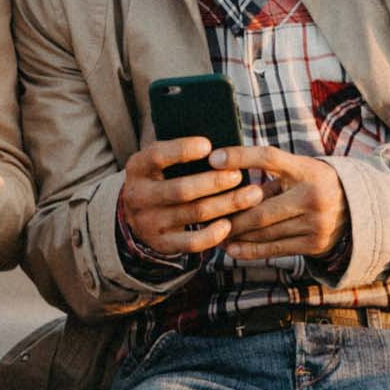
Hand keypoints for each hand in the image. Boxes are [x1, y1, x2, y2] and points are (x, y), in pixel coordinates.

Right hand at [118, 137, 266, 257]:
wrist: (137, 214)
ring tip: (252, 195)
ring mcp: (150, 223)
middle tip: (239, 175)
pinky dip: (214, 234)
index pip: (158, 156)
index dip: (182, 150)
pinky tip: (230, 223)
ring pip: (194, 214)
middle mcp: (139, 196)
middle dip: (214, 182)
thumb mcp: (160, 160)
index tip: (209, 145)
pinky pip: (192, 243)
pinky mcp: (163, 244)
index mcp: (138, 168)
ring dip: (226, 204)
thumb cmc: (161, 177)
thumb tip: (218, 146)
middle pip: (181, 190)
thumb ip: (180, 152)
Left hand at [211, 145, 348, 262]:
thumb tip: (221, 171)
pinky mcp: (314, 244)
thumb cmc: (314, 183)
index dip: (240, 157)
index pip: (269, 157)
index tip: (213, 159)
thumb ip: (268, 174)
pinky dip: (250, 250)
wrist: (357, 209)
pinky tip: (231, 249)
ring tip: (213, 233)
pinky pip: (275, 249)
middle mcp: (313, 196)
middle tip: (203, 215)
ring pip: (265, 232)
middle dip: (230, 215)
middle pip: (260, 208)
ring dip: (236, 234)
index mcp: (307, 169)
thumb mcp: (299, 170)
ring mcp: (316, 223)